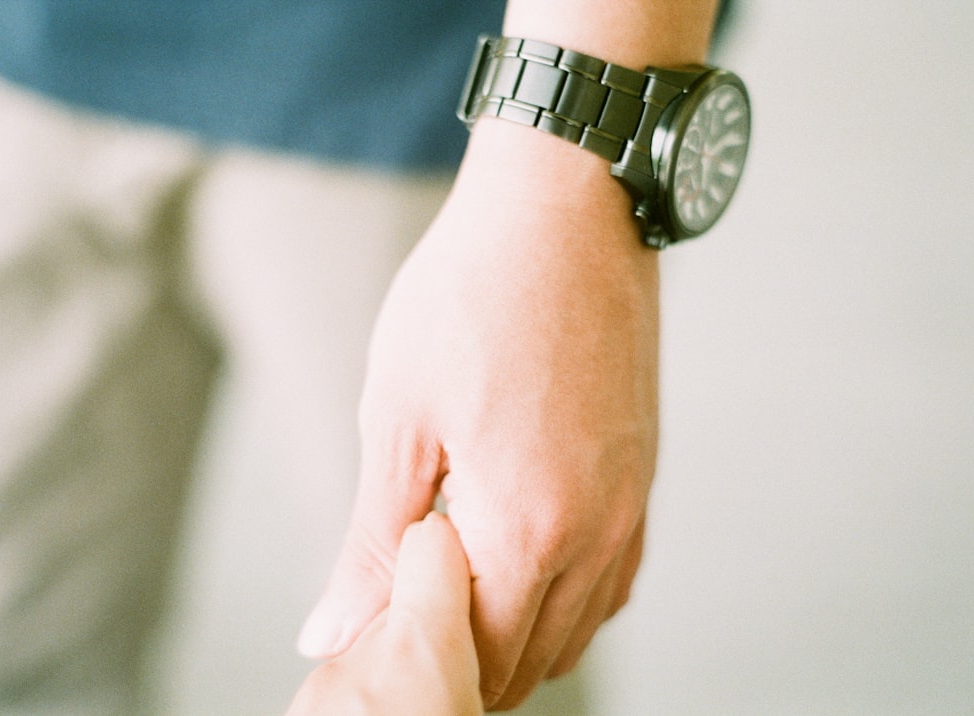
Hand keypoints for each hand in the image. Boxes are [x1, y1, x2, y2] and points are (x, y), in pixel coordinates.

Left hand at [299, 120, 658, 709]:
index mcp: (529, 529)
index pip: (473, 658)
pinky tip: (521, 567)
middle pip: (530, 660)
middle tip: (400, 622)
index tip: (368, 639)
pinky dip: (565, 600)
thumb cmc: (471, 297)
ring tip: (453, 599)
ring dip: (515, 637)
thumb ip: (372, 542)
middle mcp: (597, 534)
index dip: (412, 662)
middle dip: (462, 661)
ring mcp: (630, 507)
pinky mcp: (643, 477)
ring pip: (579, 628)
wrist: (564, 211)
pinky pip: (614, 580)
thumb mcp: (398, 420)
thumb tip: (330, 631)